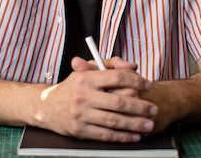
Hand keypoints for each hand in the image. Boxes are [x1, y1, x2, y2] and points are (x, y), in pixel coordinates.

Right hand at [32, 56, 156, 141]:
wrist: (47, 106)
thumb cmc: (72, 87)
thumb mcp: (87, 70)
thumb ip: (111, 65)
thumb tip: (133, 67)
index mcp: (86, 78)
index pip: (116, 78)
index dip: (135, 81)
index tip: (147, 85)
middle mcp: (83, 96)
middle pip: (118, 102)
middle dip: (140, 107)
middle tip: (153, 109)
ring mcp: (81, 114)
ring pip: (114, 121)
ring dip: (135, 124)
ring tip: (148, 124)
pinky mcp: (80, 130)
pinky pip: (105, 134)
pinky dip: (122, 136)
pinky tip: (134, 135)